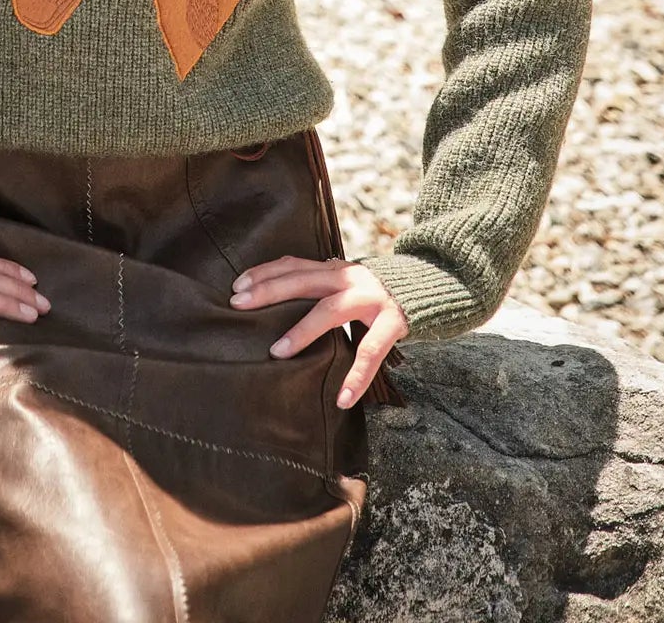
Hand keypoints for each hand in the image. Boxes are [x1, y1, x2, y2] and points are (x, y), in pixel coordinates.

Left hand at [229, 256, 409, 408]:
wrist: (427, 287)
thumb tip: (275, 298)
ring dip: (302, 331)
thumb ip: (319, 286)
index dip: (264, 273)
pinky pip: (370, 351)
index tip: (236, 286)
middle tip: (238, 305)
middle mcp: (349, 277)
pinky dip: (356, 376)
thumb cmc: (375, 293)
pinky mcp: (391, 322)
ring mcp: (370, 298)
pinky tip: (343, 398)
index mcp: (334, 268)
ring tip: (277, 352)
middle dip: (268, 291)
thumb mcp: (346, 282)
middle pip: (302, 281)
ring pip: (330, 311)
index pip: (293, 265)